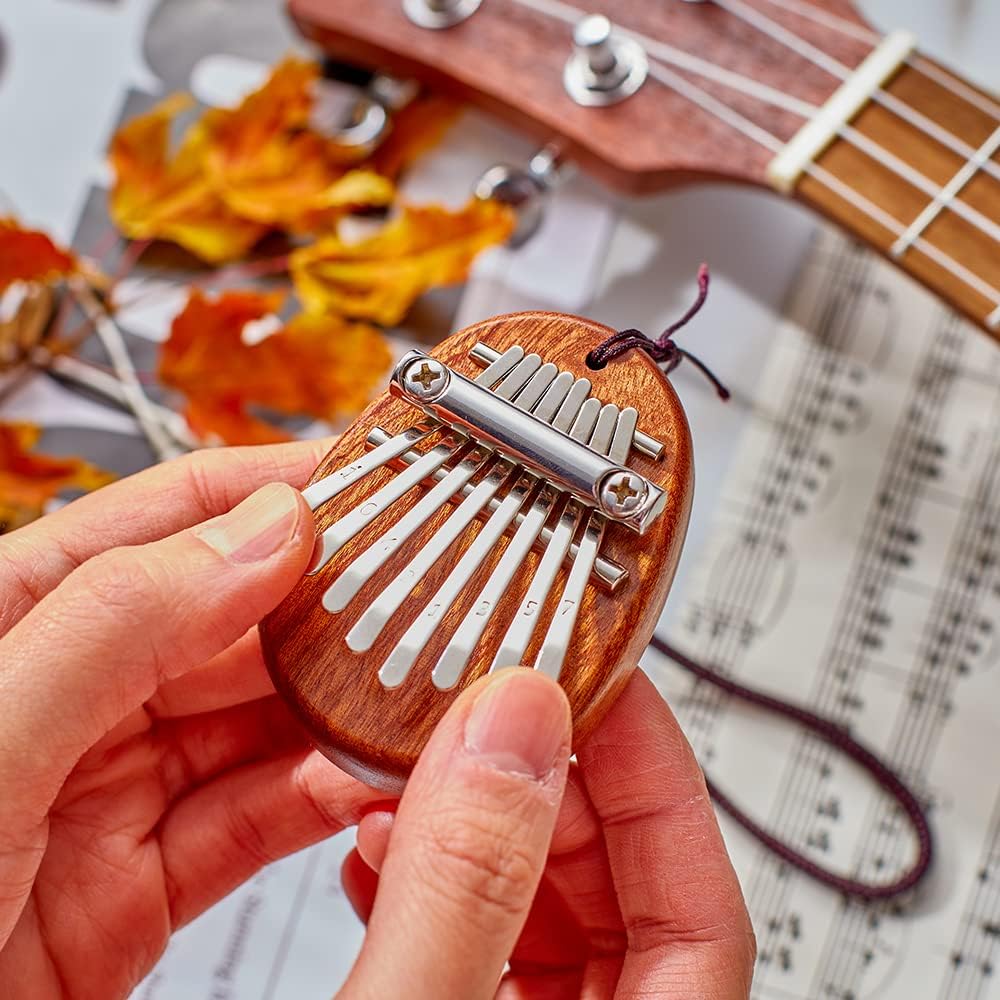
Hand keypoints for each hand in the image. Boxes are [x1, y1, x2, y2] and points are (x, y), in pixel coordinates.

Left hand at [0, 442, 379, 997]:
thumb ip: (121, 624)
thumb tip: (266, 531)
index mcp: (20, 623)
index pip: (171, 520)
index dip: (277, 487)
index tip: (374, 475)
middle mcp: (76, 699)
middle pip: (237, 620)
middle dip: (335, 603)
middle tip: (424, 589)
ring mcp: (113, 793)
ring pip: (261, 721)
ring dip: (344, 703)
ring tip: (418, 681)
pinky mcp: (145, 886)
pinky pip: (259, 820)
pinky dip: (326, 799)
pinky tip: (372, 778)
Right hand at [340, 668, 755, 998]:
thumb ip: (468, 885)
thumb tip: (511, 726)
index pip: (699, 902)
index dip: (657, 771)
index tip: (600, 678)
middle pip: (613, 888)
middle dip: (538, 783)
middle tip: (485, 707)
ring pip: (533, 906)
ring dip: (469, 827)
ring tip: (408, 775)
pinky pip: (471, 941)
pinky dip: (427, 887)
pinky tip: (374, 852)